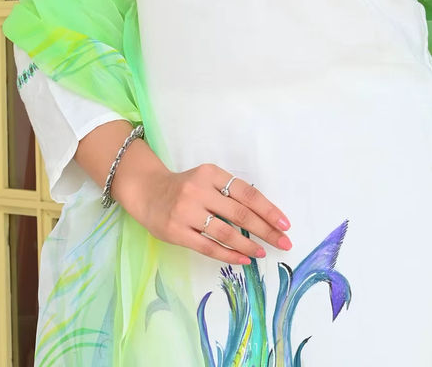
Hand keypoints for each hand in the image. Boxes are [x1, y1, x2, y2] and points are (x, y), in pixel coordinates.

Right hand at [115, 159, 292, 265]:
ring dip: (248, 245)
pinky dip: (228, 254)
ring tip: (263, 252)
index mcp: (211, 173)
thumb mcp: (207, 179)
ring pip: (225, 232)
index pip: (246, 193)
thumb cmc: (185, 186)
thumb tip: (263, 215)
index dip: (268, 209)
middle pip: (240, 213)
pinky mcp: (176, 232)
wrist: (147, 191)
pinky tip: (243, 258)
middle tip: (283, 242)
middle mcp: (199, 190)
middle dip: (265, 229)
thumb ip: (229, 192)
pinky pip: (208, 246)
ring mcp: (186, 212)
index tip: (285, 223)